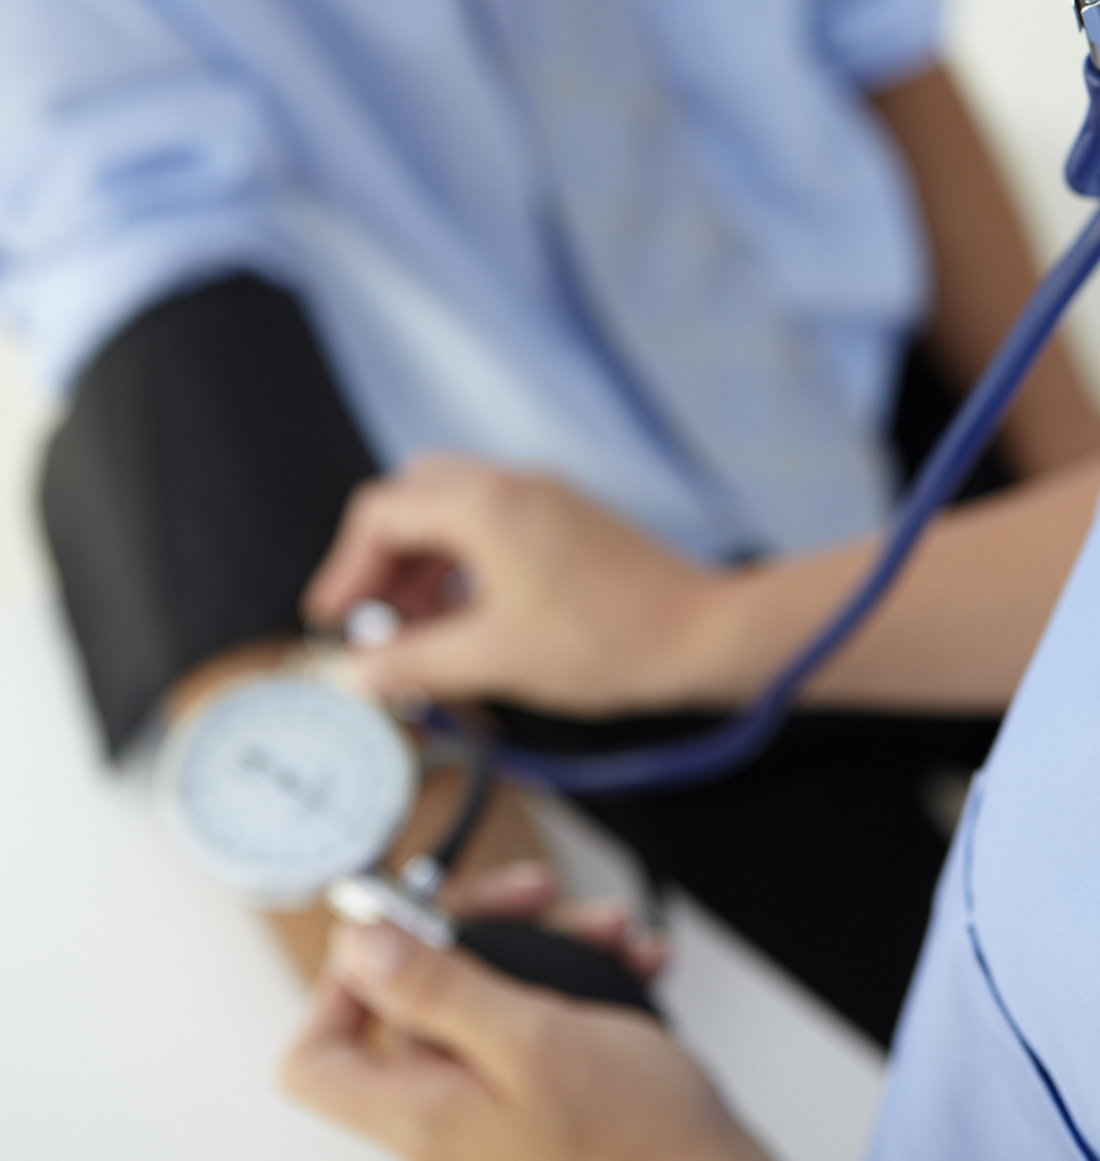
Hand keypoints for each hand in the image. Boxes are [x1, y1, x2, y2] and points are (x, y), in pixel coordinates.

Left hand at [283, 918, 776, 1160]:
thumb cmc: (638, 1147)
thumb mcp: (533, 1040)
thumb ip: (439, 991)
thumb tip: (358, 944)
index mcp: (422, 1109)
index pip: (315, 1060)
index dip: (337, 989)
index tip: (392, 934)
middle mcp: (449, 1115)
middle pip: (417, 1002)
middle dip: (481, 931)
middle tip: (529, 897)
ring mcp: (499, 1109)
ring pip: (491, 998)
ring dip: (550, 947)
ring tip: (605, 932)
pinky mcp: (549, 1099)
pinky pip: (544, 1021)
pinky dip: (586, 980)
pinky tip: (630, 963)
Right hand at [303, 457, 731, 714]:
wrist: (703, 634)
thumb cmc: (610, 641)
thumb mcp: (496, 658)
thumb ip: (414, 663)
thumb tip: (353, 674)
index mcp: (486, 505)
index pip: (381, 512)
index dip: (346, 569)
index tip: (335, 621)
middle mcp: (512, 486)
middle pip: (412, 498)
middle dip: (381, 558)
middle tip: (370, 620)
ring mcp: (544, 499)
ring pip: (451, 511)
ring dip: (420, 564)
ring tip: (413, 633)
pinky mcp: (566, 521)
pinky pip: (491, 526)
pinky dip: (461, 565)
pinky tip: (463, 621)